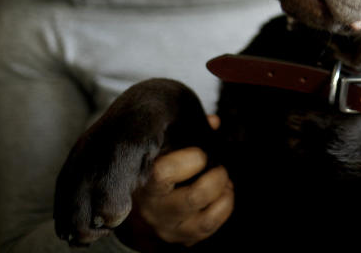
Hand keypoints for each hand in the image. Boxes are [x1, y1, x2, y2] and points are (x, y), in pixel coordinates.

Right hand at [121, 115, 232, 249]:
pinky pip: (211, 226)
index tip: (200, 152)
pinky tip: (223, 194)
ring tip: (224, 181)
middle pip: (193, 197)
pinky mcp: (182, 238)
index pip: (164, 172)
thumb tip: (213, 122)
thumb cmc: (153, 169)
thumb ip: (185, 132)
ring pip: (206, 217)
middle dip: (216, 178)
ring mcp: (168, 226)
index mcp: (144, 180)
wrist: (136, 209)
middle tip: (219, 168)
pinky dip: (225, 207)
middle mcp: (153, 208)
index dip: (191, 159)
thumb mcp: (161, 148)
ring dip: (223, 194)